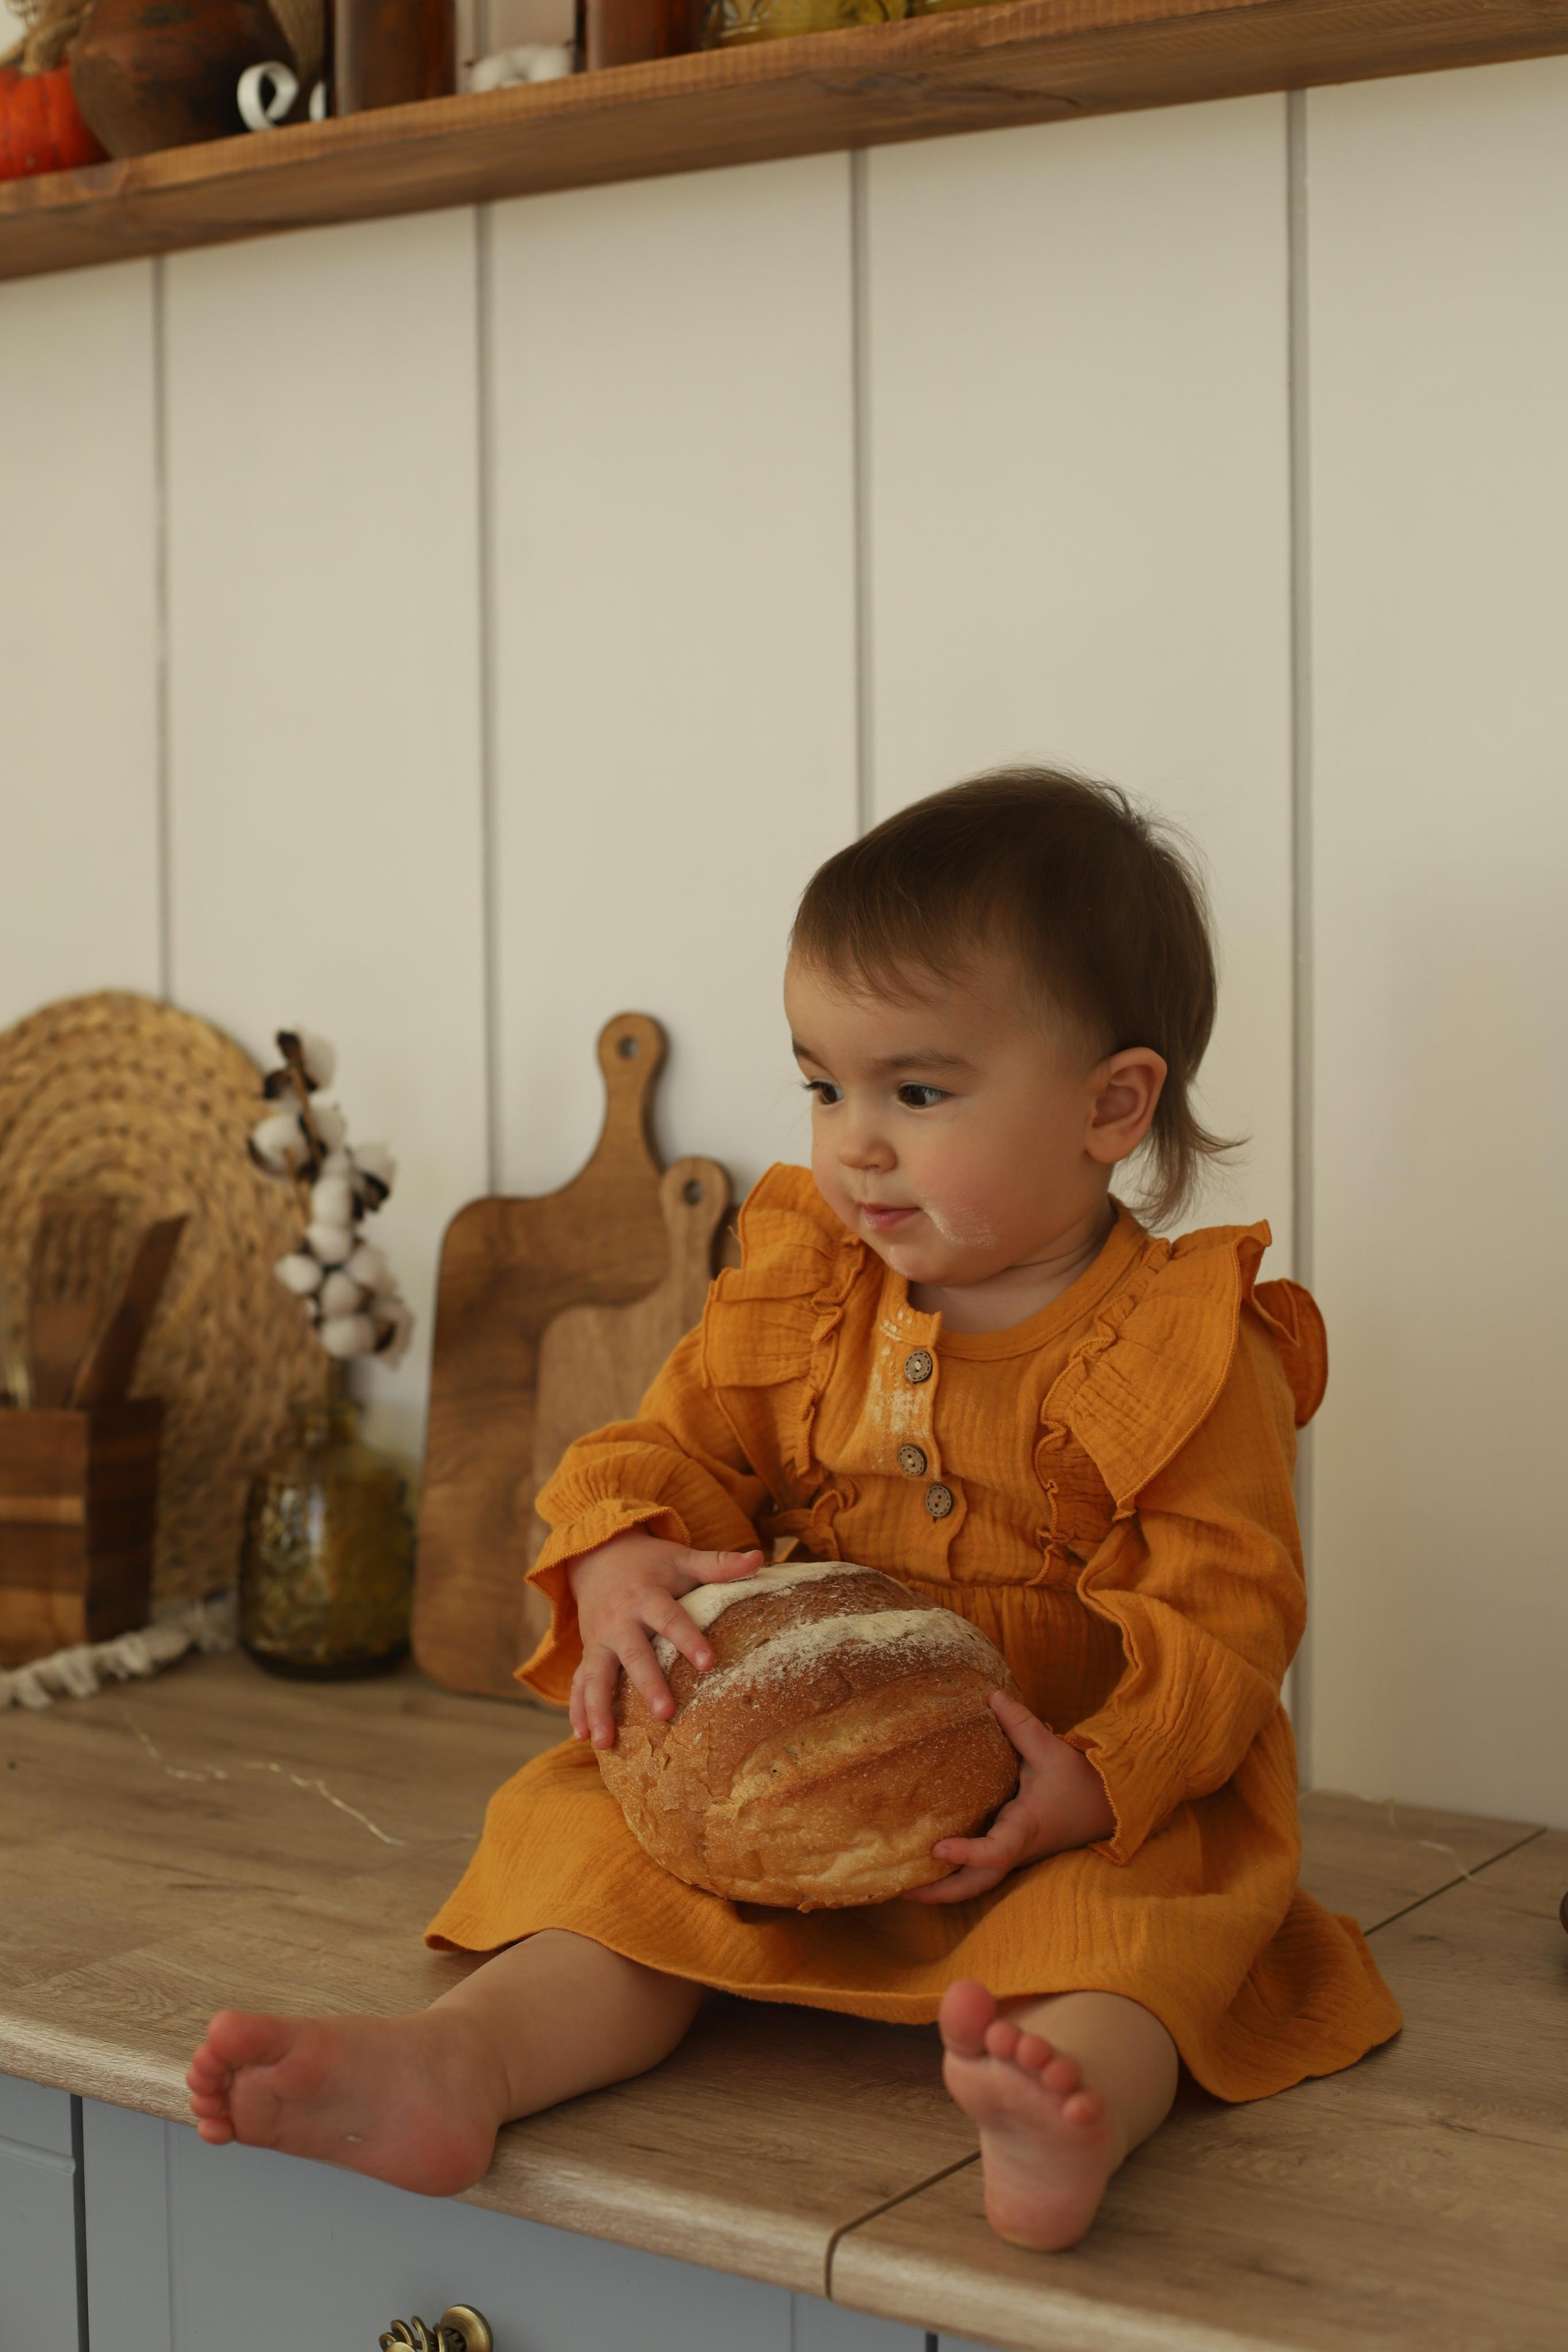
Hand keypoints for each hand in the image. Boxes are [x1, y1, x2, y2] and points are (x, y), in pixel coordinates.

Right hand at [568, 1529, 763, 1749]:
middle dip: (647, 1684)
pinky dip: (577, 1709)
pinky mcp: (588, 1652)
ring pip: (596, 1675)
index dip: (689, 1639)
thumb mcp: (682, 1559)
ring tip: (605, 1742)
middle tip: (665, 1713)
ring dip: (598, 1708)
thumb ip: (718, 1564)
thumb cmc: (651, 1563)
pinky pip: (579, 1682)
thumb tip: (759, 1557)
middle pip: (633, 1654)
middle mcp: (619, 1620)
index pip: (669, 1618)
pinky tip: (582, 1736)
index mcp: (646, 1595)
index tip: (708, 1663)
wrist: (599, 1556)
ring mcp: (599, 1639)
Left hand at [902, 1689, 1115, 1904]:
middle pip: (977, 1884)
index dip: (968, 1853)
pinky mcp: (1011, 1850)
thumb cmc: (1078, 1781)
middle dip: (940, 1892)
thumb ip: (1020, 1725)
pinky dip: (954, 1874)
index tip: (937, 1848)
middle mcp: (1017, 1849)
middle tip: (901, 1891)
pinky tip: (926, 1866)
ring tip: (903, 1887)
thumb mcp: (1051, 1750)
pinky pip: (980, 1871)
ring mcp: (1013, 1854)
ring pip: (977, 1883)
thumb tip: (991, 1695)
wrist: (1105, 1806)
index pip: (997, 1851)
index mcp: (1025, 1826)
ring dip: (942, 1889)